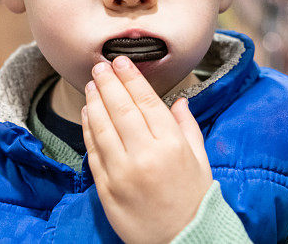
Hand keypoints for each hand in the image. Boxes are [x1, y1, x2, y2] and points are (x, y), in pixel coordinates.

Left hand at [81, 56, 212, 243]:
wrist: (183, 240)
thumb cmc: (194, 199)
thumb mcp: (200, 160)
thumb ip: (188, 127)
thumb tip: (179, 101)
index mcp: (171, 146)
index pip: (146, 101)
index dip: (131, 78)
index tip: (121, 61)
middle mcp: (145, 156)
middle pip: (120, 108)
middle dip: (108, 82)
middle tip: (100, 66)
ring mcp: (122, 172)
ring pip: (101, 126)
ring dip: (94, 101)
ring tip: (91, 84)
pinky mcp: (106, 187)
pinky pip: (93, 151)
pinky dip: (88, 128)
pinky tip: (87, 113)